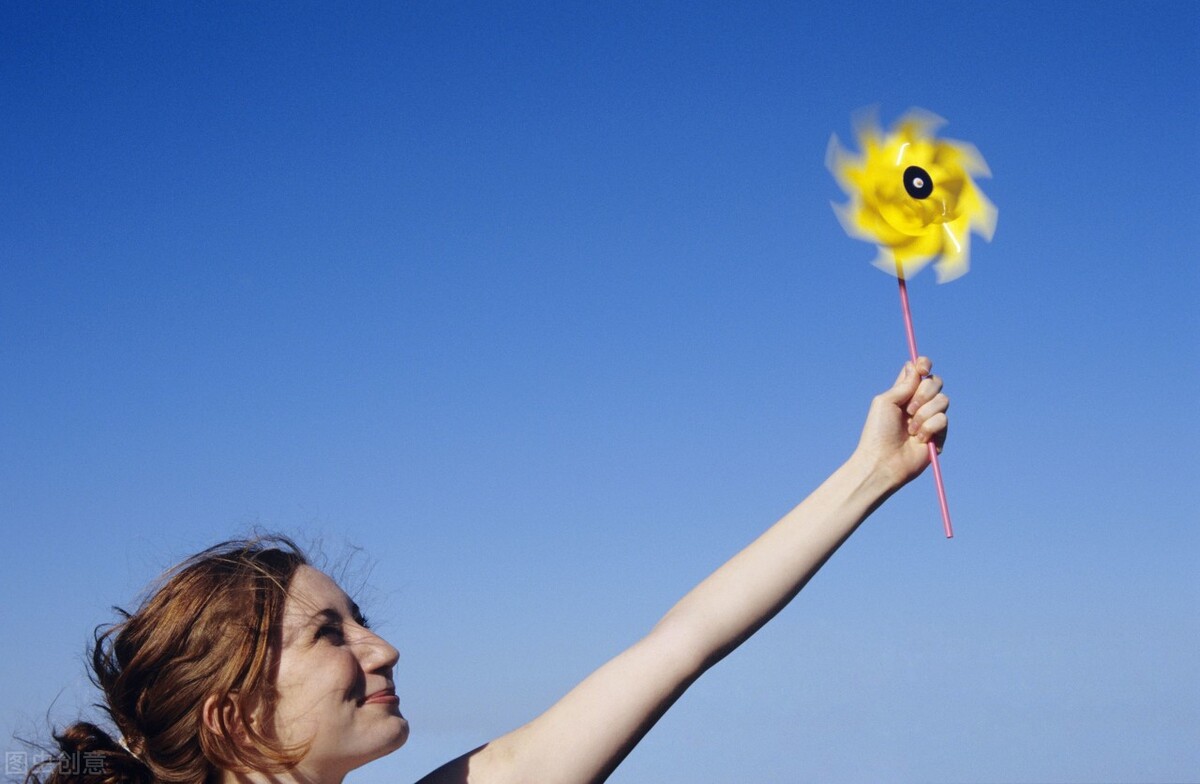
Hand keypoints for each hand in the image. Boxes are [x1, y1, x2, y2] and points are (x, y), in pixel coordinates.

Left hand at [852, 357, 948, 489]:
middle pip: (936, 382)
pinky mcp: (939, 434)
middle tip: (908, 409)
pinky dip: (929, 428)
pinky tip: (919, 439)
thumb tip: (916, 367)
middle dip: (924, 393)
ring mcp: (930, 418)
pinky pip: (943, 420)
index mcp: (904, 393)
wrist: (883, 461)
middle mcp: (919, 403)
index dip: (924, 365)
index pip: (919, 371)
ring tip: (911, 430)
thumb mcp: (886, 401)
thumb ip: (904, 384)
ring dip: (924, 414)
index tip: (922, 369)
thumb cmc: (878, 432)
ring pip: (943, 401)